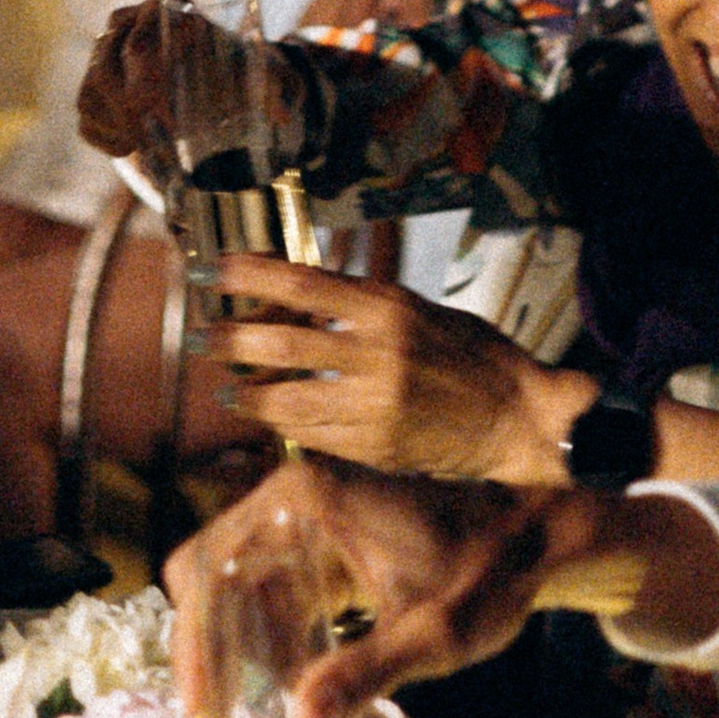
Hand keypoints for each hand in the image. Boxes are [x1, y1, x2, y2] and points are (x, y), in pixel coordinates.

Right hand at [75, 0, 305, 165]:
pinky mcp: (94, 80)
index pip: (141, 43)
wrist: (215, 67)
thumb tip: (282, 117)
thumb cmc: (237, 64)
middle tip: (156, 143)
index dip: (145, 86)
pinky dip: (103, 135)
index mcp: (166, 6)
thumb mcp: (260, 69)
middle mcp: (127, 21)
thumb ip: (277, 87)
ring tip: (148, 147)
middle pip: (106, 68)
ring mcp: (104, 49)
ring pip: (91, 90)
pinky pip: (85, 111)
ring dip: (115, 127)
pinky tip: (130, 147)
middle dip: (128, 115)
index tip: (168, 123)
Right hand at [165, 455, 718, 717]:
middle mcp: (294, 496)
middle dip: (209, 649)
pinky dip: (271, 639)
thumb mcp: (435, 633)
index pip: (212, 563)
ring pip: (239, 584)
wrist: (538, 537)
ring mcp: (308, 517)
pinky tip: (291, 688)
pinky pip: (275, 590)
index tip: (206, 710)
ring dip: (238, 647)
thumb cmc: (489, 572)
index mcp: (305, 499)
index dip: (195, 640)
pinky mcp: (326, 543)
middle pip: (213, 572)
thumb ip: (368, 671)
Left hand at [203, 256, 592, 478]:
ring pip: (286, 398)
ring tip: (224, 389)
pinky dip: (284, 426)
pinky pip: (312, 436)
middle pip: (281, 342)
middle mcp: (377, 354)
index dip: (247, 275)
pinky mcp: (374, 447)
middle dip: (231, 339)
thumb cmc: (471, 354)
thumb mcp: (417, 310)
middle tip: (202, 336)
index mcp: (388, 308)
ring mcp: (374, 405)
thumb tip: (295, 300)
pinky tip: (271, 419)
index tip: (209, 270)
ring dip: (246, 393)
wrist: (517, 416)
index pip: (300, 282)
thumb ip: (360, 308)